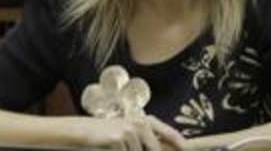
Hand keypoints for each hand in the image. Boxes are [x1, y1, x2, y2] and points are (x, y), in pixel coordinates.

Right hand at [68, 115, 184, 150]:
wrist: (82, 131)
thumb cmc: (108, 135)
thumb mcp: (130, 134)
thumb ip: (147, 141)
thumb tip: (162, 149)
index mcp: (147, 122)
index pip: (170, 134)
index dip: (181, 144)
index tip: (189, 150)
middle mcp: (141, 124)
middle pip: (155, 149)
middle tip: (127, 148)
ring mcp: (129, 130)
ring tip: (117, 147)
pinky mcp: (117, 139)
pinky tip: (112, 149)